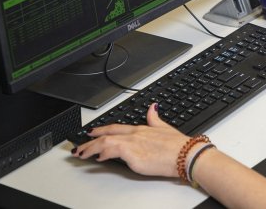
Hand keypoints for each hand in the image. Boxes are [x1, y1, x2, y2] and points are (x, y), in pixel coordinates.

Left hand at [72, 103, 189, 177]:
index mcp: (141, 129)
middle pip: (107, 133)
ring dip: (91, 148)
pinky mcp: (133, 154)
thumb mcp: (165, 128)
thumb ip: (155, 119)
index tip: (92, 132)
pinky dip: (102, 153)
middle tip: (80, 146)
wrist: (185, 154)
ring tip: (83, 154)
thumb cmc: (178, 146)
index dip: (102, 129)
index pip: (116, 127)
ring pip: (105, 141)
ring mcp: (132, 143)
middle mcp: (134, 134)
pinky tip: (98, 158)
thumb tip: (152, 107)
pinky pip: (112, 151)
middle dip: (91, 140)